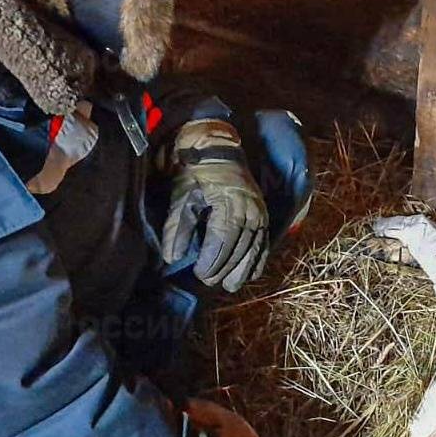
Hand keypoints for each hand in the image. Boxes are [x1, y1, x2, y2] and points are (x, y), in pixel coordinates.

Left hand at [162, 120, 269, 290]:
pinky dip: (257, 260)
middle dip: (224, 267)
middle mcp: (249, 208)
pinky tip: (249, 274)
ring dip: (242, 268)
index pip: (222, 238)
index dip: (212, 259)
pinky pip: (264, 241)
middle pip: (238, 246)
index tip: (199, 274)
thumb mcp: (182, 195)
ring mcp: (259, 212)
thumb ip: (177, 227)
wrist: (218, 150)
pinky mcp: (263, 214)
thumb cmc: (196, 172)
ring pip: (253, 247)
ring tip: (230, 286)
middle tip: (208, 280)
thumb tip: (172, 257)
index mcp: (229, 202)